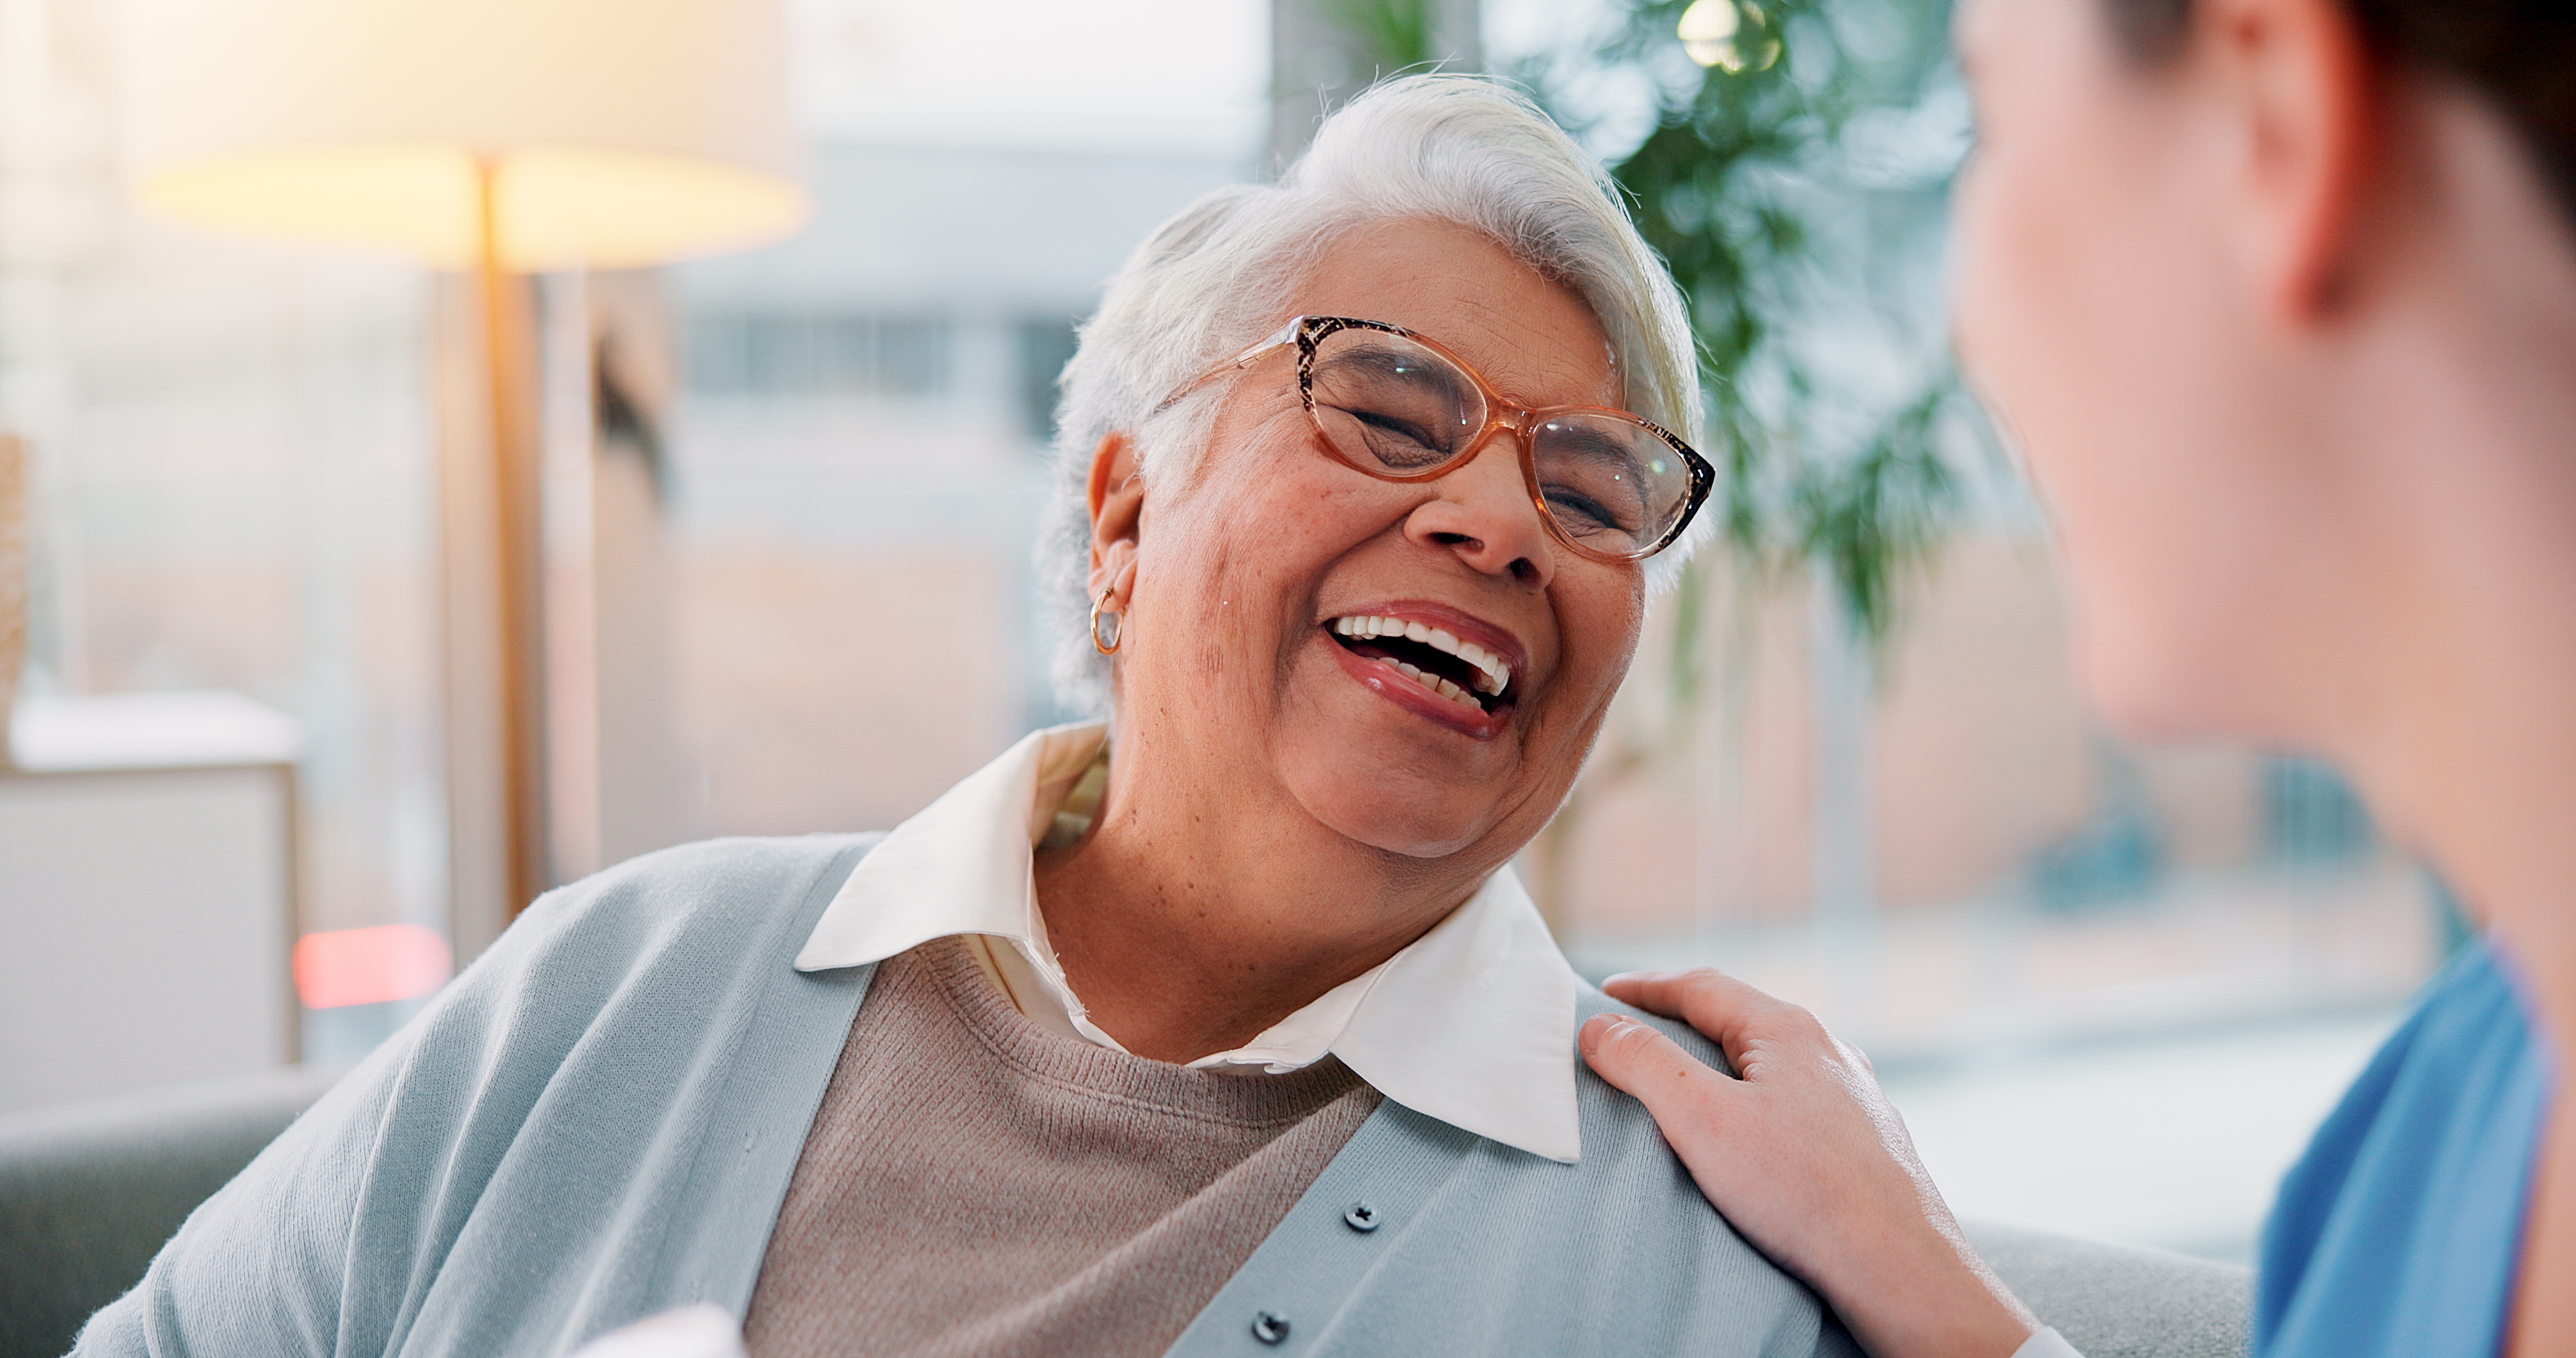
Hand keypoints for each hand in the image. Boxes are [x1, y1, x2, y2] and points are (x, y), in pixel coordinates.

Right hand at [1580, 968, 2039, 1357]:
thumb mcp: (1700, 1118)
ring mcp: (1856, 1097)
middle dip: (1684, 1023)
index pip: (1700, 987)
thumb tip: (1599, 1026)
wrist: (1899, 1265)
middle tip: (1639, 1034)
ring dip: (1726, 1064)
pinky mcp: (1870, 1142)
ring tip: (1693, 1082)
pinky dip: (1760, 1103)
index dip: (1644, 989)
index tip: (1605, 997)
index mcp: (1788, 1031)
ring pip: (1775, 1064)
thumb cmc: (1803, 1190)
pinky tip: (1757, 1134)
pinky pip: (1801, 1104)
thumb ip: (1644, 1064)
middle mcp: (1830, 1052)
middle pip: (1740, 1019)